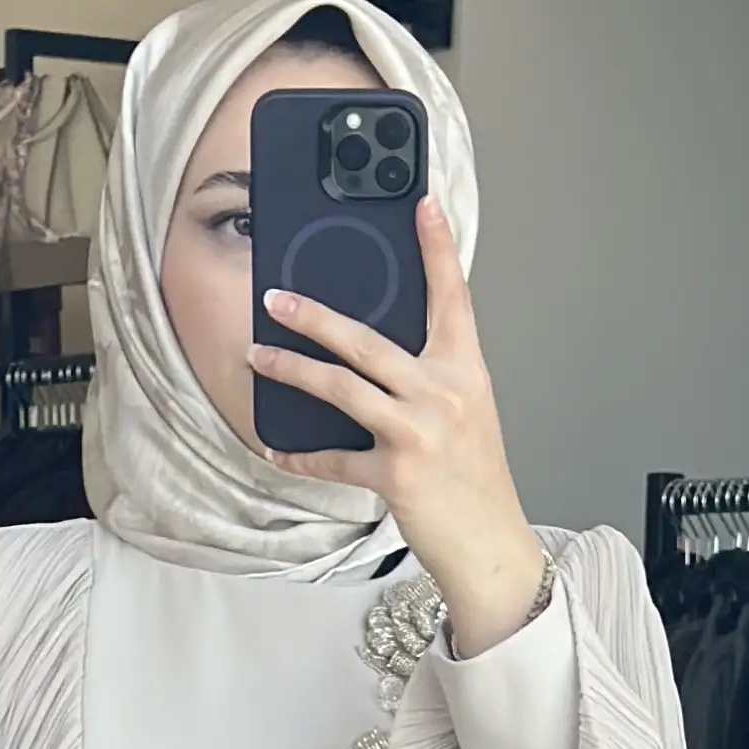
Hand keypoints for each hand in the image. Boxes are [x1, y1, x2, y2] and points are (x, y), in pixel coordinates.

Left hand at [252, 196, 549, 655]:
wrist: (489, 543)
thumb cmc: (475, 478)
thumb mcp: (467, 411)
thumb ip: (431, 374)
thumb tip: (376, 351)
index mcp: (465, 371)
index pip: (452, 298)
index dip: (438, 249)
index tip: (422, 205)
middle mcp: (443, 393)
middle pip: (368, 340)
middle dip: (315, 316)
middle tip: (277, 298)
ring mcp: (418, 432)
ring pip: (342, 387)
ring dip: (293, 370)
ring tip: (259, 355)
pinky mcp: (395, 473)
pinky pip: (334, 457)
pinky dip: (302, 455)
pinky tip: (279, 450)